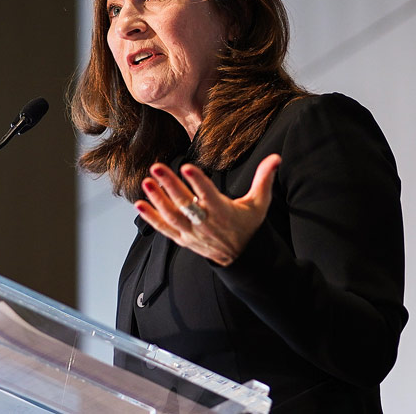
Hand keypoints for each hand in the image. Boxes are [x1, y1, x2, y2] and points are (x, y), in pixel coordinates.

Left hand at [135, 153, 280, 265]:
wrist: (241, 258)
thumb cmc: (248, 226)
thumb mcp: (259, 204)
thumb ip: (264, 179)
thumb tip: (276, 158)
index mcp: (223, 211)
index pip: (209, 195)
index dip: (198, 182)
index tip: (187, 167)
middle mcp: (205, 223)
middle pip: (185, 204)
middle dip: (170, 185)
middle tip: (157, 167)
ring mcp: (192, 232)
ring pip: (172, 216)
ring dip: (157, 199)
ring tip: (146, 182)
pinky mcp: (183, 239)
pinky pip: (164, 229)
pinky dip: (151, 218)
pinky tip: (140, 204)